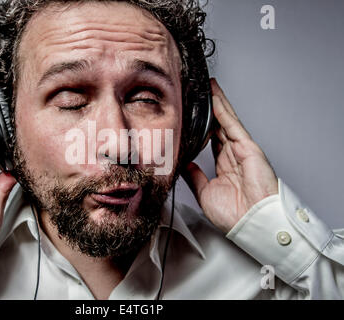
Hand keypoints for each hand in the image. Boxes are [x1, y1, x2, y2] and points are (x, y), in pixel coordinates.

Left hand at [182, 79, 277, 232]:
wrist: (251, 223)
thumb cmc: (234, 215)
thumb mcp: (205, 194)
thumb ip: (194, 177)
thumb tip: (185, 165)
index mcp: (225, 166)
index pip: (211, 140)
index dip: (201, 127)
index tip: (191, 117)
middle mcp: (234, 155)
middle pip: (218, 126)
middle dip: (208, 110)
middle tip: (197, 94)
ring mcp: (241, 149)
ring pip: (225, 120)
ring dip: (216, 103)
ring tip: (206, 87)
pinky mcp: (248, 147)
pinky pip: (231, 124)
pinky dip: (222, 109)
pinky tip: (213, 97)